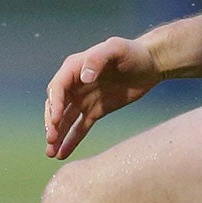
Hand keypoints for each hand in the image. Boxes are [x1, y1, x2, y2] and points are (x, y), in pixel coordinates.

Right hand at [44, 36, 163, 159]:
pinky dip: (71, 140)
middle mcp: (75, 85)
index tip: (55, 120)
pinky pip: (80, 128)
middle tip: (51, 139)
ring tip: (50, 153)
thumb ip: (98, 59)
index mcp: (75, 68)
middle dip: (51, 123)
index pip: (58, 87)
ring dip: (57, 135)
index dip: (54, 104)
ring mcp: (84, 99)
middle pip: (56, 106)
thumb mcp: (116, 48)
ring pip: (65, 120)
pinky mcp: (95, 111)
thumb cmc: (133, 52)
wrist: (150, 64)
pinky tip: (63, 154)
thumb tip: (83, 77)